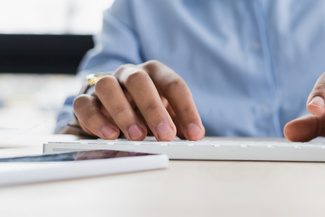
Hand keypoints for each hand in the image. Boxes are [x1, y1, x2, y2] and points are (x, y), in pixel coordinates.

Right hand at [72, 60, 204, 140]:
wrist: (113, 106)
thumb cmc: (147, 109)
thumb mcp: (169, 114)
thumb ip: (181, 123)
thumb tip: (194, 135)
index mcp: (155, 73)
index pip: (174, 85)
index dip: (187, 110)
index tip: (194, 134)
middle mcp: (130, 74)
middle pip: (140, 81)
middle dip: (154, 110)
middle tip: (166, 135)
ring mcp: (105, 84)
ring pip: (108, 87)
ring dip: (123, 113)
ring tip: (137, 136)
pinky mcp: (85, 100)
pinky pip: (84, 104)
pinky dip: (96, 120)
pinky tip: (110, 136)